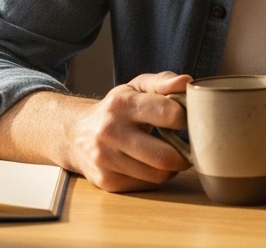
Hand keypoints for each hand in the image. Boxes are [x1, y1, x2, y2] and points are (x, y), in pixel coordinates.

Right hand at [60, 72, 192, 191]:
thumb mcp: (136, 88)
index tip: (189, 120)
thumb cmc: (116, 108)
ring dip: (173, 167)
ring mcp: (106, 159)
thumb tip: (187, 81)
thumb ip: (163, 82)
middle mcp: (110, 132)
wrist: (75, 134)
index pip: (169, 113)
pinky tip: (152, 164)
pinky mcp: (106, 180)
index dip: (187, 118)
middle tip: (190, 148)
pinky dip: (156, 177)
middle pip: (165, 155)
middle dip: (185, 154)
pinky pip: (146, 185)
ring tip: (172, 155)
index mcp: (122, 103)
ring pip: (158, 175)